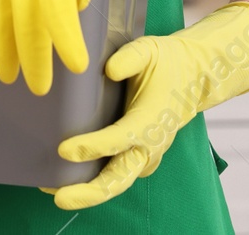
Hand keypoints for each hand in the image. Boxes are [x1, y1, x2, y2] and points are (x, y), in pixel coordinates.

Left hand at [47, 1, 248, 208]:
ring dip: (89, 191)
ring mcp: (147, 154)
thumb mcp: (149, 50)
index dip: (92, 147)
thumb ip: (129, 58)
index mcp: (151, 120)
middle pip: (119, 177)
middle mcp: (150, 144)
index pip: (119, 139)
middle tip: (59, 197)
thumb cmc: (167, 63)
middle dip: (89, 191)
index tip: (64, 150)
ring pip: (118, 181)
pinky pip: (119, 174)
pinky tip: (69, 180)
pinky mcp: (141, 156)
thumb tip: (109, 70)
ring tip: (55, 193)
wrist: (193, 77)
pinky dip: (97, 181)